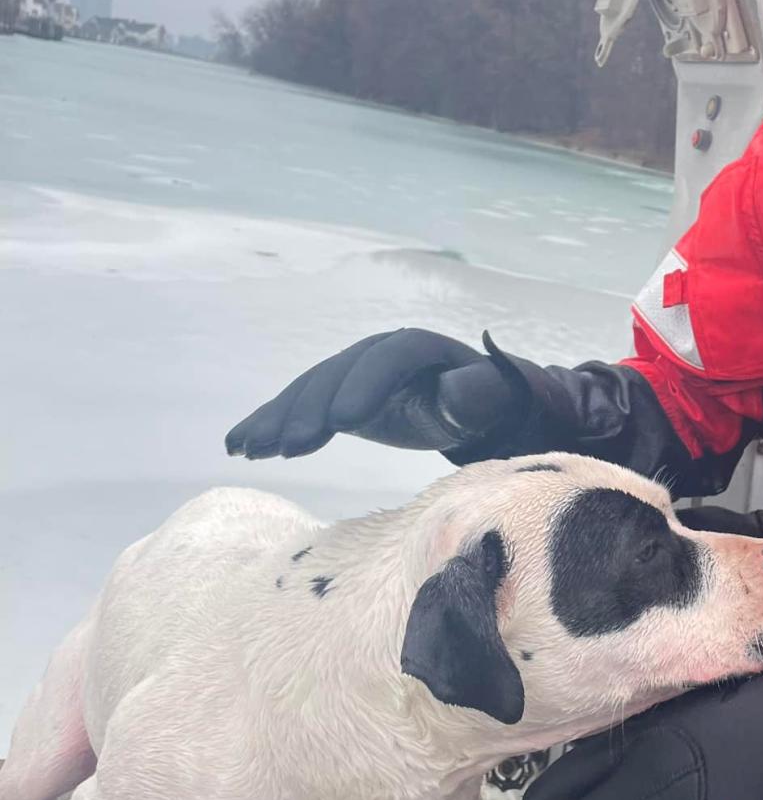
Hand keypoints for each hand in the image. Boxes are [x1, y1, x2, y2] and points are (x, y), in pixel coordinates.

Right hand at [225, 329, 515, 458]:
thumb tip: (459, 390)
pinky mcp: (333, 395)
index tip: (343, 421)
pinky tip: (238, 446)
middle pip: (337, 376)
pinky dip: (267, 423)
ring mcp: (349, 373)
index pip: (388, 359)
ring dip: (277, 420)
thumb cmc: (484, 404)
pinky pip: (296, 406)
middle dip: (310, 410)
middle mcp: (375, 354)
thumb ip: (478, 394)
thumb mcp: (489, 399)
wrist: (468, 403)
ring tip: (250, 451)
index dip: (364, 385)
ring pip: (308, 391)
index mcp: (417, 348)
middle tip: (287, 449)